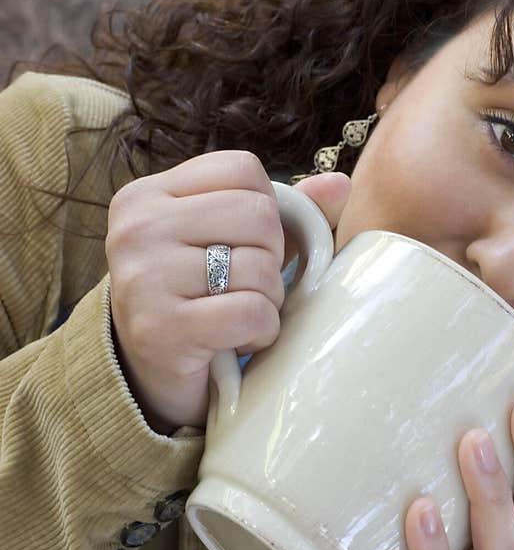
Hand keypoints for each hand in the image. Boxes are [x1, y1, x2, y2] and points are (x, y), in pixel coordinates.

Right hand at [106, 150, 350, 433]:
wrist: (150, 379)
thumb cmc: (201, 298)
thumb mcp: (236, 242)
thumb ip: (289, 210)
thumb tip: (340, 184)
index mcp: (148, 195)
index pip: (243, 170)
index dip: (267, 209)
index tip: (244, 243)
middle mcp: (137, 229)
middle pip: (258, 214)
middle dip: (271, 256)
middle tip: (244, 285)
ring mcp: (143, 279)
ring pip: (260, 267)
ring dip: (268, 300)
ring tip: (236, 313)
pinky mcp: (161, 329)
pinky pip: (252, 313)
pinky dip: (261, 332)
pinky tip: (236, 340)